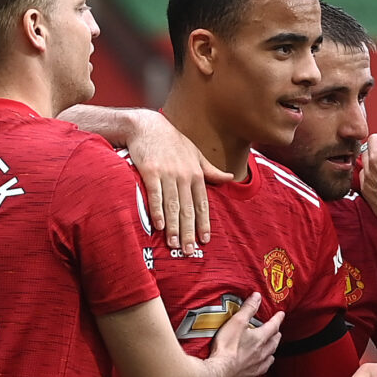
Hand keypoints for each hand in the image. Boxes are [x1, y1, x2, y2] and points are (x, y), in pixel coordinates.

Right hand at [123, 112, 230, 254]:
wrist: (146, 126)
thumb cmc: (171, 141)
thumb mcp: (195, 153)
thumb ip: (211, 170)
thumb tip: (230, 177)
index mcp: (196, 173)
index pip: (202, 203)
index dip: (204, 223)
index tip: (205, 240)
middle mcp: (184, 175)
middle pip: (188, 209)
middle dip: (189, 232)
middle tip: (189, 251)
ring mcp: (167, 174)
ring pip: (173, 205)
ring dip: (174, 227)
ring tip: (174, 244)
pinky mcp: (150, 171)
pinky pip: (155, 195)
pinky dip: (158, 211)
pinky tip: (159, 225)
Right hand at [206, 296, 282, 376]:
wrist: (218, 374)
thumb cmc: (226, 347)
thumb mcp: (237, 322)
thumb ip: (248, 309)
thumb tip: (257, 296)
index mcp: (259, 340)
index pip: (273, 327)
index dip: (277, 319)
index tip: (281, 315)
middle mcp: (260, 356)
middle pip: (272, 346)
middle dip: (276, 338)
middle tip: (277, 334)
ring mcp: (254, 371)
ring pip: (267, 363)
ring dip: (270, 358)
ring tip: (271, 355)